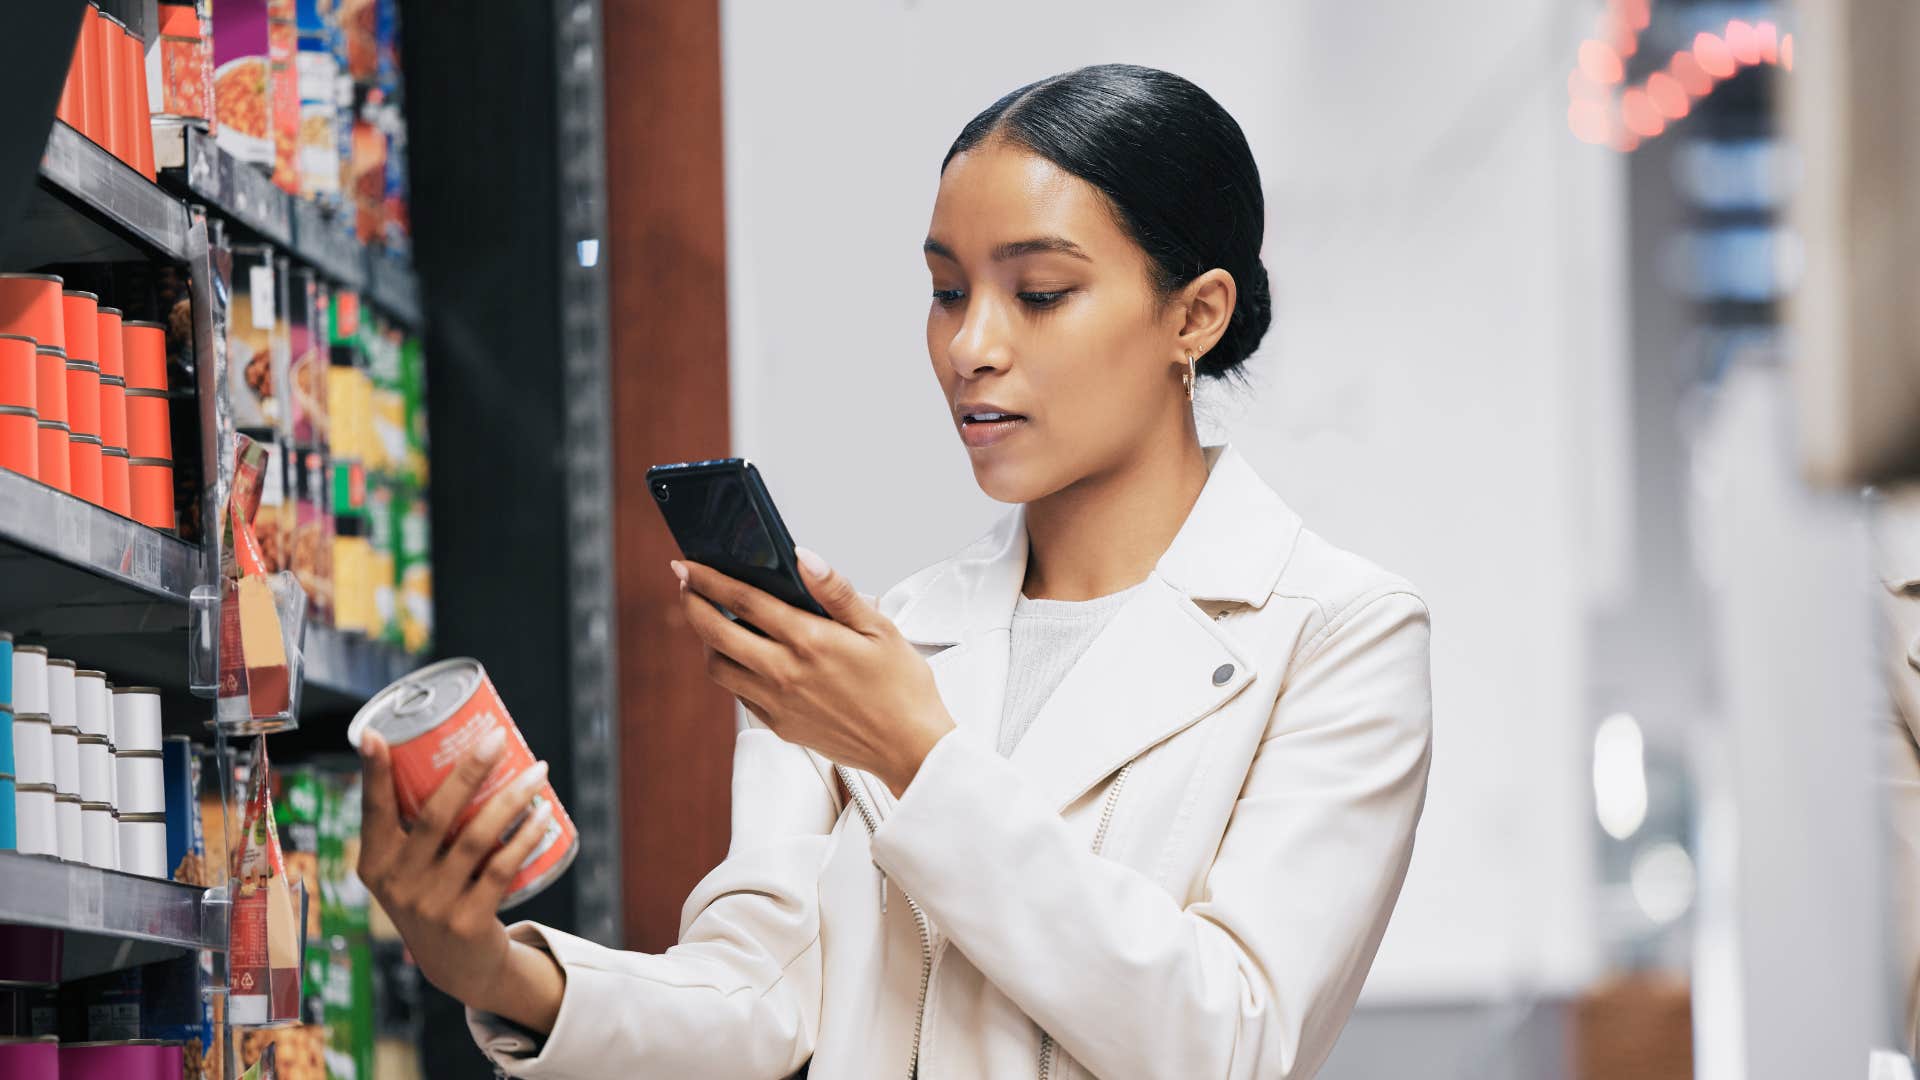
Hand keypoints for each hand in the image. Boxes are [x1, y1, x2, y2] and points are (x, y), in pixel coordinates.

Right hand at [357, 728, 567, 1031]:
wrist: (459, 967)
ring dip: (511, 799)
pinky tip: (544, 816)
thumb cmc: (438, 896)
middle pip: (435, 815)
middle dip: (468, 770)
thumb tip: (455, 753)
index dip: (372, 774)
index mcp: (375, 864)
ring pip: (475, 838)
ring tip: (537, 771)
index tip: (373, 734)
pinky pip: (501, 868)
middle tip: (497, 737)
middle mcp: (397, 885)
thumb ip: (417, 827)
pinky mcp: (467, 922)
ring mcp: (431, 906)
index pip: (373, 812)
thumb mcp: (411, 869)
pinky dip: (525, 838)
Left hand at [675, 548, 955, 796]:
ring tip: (712, 621)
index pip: (743, 600)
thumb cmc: (901, 687)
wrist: (909, 748)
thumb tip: (803, 558)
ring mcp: (777, 703)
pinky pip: (740, 695)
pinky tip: (745, 657)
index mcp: (809, 641)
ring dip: (706, 641)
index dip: (709, 579)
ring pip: (718, 668)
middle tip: (685, 585)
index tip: (688, 565)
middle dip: (692, 603)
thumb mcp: (880, 628)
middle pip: (715, 633)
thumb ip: (836, 591)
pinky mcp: (779, 726)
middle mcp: (785, 673)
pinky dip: (732, 671)